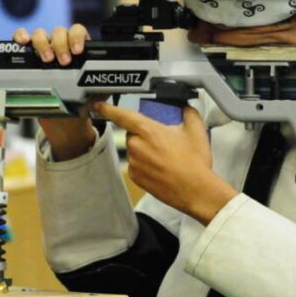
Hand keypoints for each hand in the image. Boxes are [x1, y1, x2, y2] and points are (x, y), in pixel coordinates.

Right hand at [13, 24, 94, 160]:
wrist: (65, 118)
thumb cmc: (83, 101)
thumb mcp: (96, 92)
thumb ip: (104, 84)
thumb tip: (114, 82)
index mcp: (79, 48)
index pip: (77, 31)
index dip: (76, 37)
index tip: (77, 51)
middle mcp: (61, 45)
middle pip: (59, 31)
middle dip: (61, 44)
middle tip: (63, 62)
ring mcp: (44, 49)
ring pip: (40, 34)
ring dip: (42, 43)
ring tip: (46, 60)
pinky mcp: (28, 57)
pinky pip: (22, 39)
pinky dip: (20, 36)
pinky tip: (23, 42)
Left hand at [92, 102, 237, 224]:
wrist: (195, 190)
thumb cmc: (194, 162)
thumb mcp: (196, 130)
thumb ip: (187, 112)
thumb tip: (184, 108)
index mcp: (148, 131)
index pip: (122, 115)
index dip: (108, 109)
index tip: (99, 106)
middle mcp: (136, 146)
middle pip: (133, 133)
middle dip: (145, 134)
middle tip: (164, 141)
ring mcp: (134, 163)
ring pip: (135, 149)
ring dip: (145, 150)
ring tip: (165, 157)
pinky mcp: (135, 177)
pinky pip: (136, 164)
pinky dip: (145, 164)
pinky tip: (160, 168)